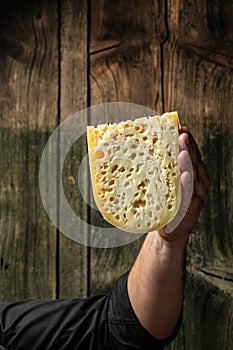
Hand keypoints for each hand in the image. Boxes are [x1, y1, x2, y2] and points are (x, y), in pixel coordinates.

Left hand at [158, 127, 210, 242]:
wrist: (168, 232)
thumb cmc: (164, 204)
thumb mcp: (163, 183)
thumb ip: (161, 169)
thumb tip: (141, 150)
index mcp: (193, 174)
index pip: (191, 153)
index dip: (187, 141)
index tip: (180, 126)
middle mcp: (198, 182)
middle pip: (194, 161)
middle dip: (188, 147)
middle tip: (182, 134)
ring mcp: (197, 195)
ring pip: (194, 176)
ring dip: (188, 163)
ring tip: (183, 151)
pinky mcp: (193, 208)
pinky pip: (189, 195)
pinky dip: (187, 185)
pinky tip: (184, 176)